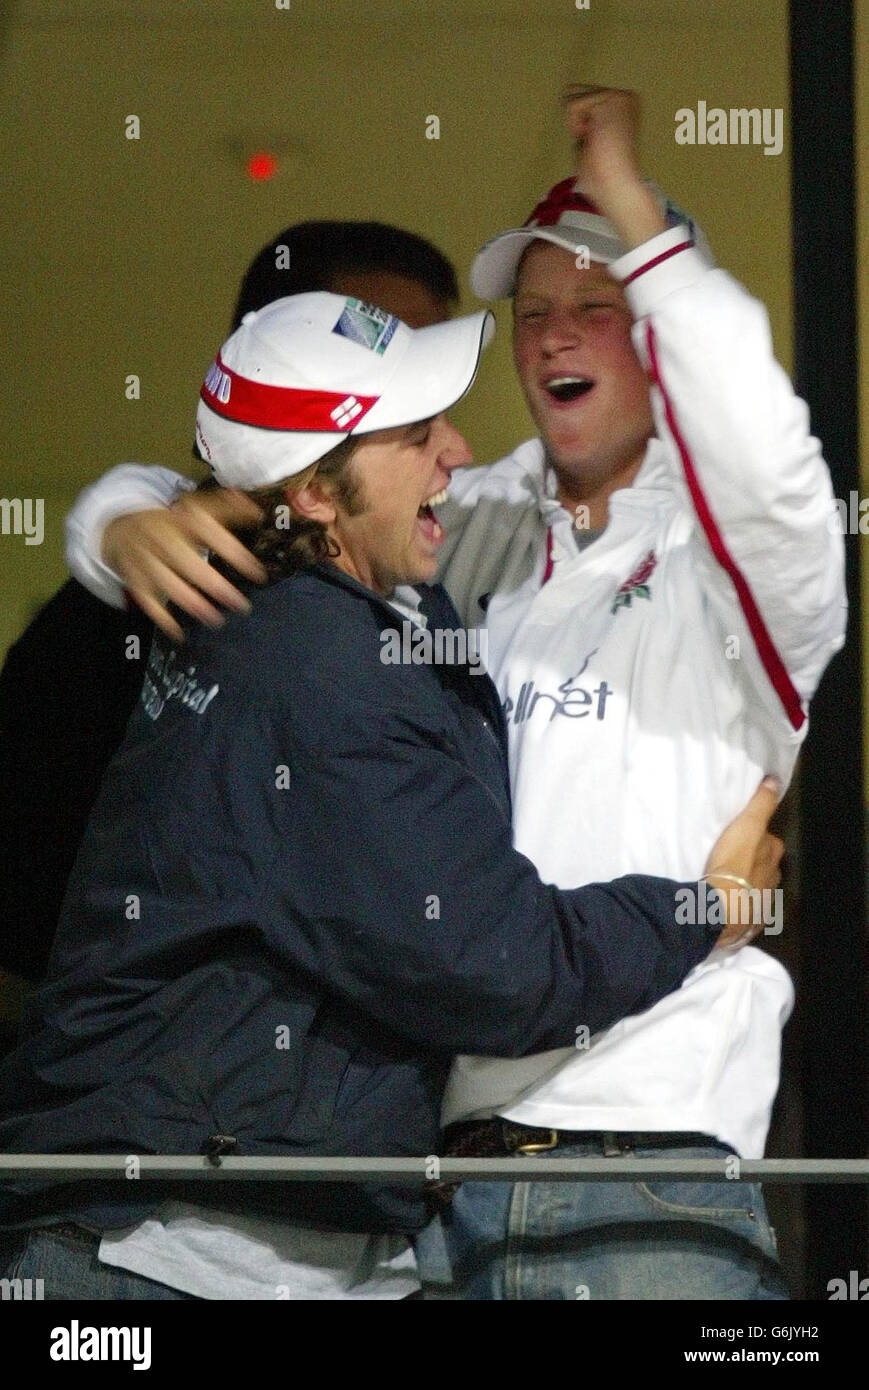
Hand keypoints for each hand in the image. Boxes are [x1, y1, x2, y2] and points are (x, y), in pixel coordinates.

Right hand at [102, 489, 266, 641]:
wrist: (121, 527)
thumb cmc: (170, 523)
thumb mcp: (195, 509)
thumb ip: (226, 509)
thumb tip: (257, 510)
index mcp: (182, 520)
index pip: (209, 533)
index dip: (233, 552)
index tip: (257, 572)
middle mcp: (162, 539)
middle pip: (186, 561)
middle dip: (213, 585)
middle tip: (239, 604)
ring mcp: (146, 559)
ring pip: (167, 582)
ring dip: (191, 602)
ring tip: (215, 620)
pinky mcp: (135, 578)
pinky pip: (146, 600)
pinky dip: (161, 618)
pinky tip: (179, 633)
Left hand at [561, 85, 665, 249]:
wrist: (617, 188)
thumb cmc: (602, 177)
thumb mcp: (589, 141)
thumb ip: (582, 119)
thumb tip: (567, 93)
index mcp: (620, 109)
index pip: (579, 100)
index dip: (577, 128)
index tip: (597, 147)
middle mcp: (623, 96)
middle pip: (573, 92)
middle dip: (575, 122)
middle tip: (596, 145)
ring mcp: (618, 95)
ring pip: (571, 96)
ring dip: (575, 126)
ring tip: (597, 142)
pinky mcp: (611, 98)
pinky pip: (571, 106)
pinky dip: (576, 127)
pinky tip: (596, 138)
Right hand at [703, 776, 784, 949]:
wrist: (722, 909)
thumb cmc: (734, 863)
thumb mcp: (747, 826)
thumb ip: (761, 804)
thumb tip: (775, 780)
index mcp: (774, 857)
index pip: (769, 842)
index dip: (757, 838)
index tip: (742, 837)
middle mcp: (773, 880)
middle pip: (765, 866)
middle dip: (754, 862)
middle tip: (732, 858)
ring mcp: (763, 903)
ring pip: (757, 888)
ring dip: (747, 884)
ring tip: (728, 881)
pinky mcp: (749, 922)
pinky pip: (746, 910)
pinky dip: (740, 905)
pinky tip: (727, 904)